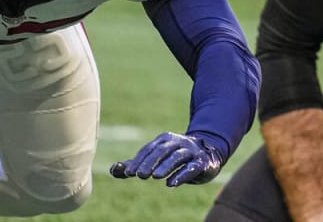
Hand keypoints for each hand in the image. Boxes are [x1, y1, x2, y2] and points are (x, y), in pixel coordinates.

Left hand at [110, 131, 225, 186]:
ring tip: (155, 177)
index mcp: (165, 139)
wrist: (208, 154)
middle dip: (151, 162)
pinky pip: (192, 167)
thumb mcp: (157, 159)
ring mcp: (192, 151)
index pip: (150, 148)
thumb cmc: (176, 157)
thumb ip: (137, 164)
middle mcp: (179, 142)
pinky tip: (171, 184)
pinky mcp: (202, 162)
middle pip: (163, 150)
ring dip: (166, 166)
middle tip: (140, 175)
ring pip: (178, 156)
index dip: (139, 160)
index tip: (128, 173)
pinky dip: (182, 175)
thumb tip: (113, 169)